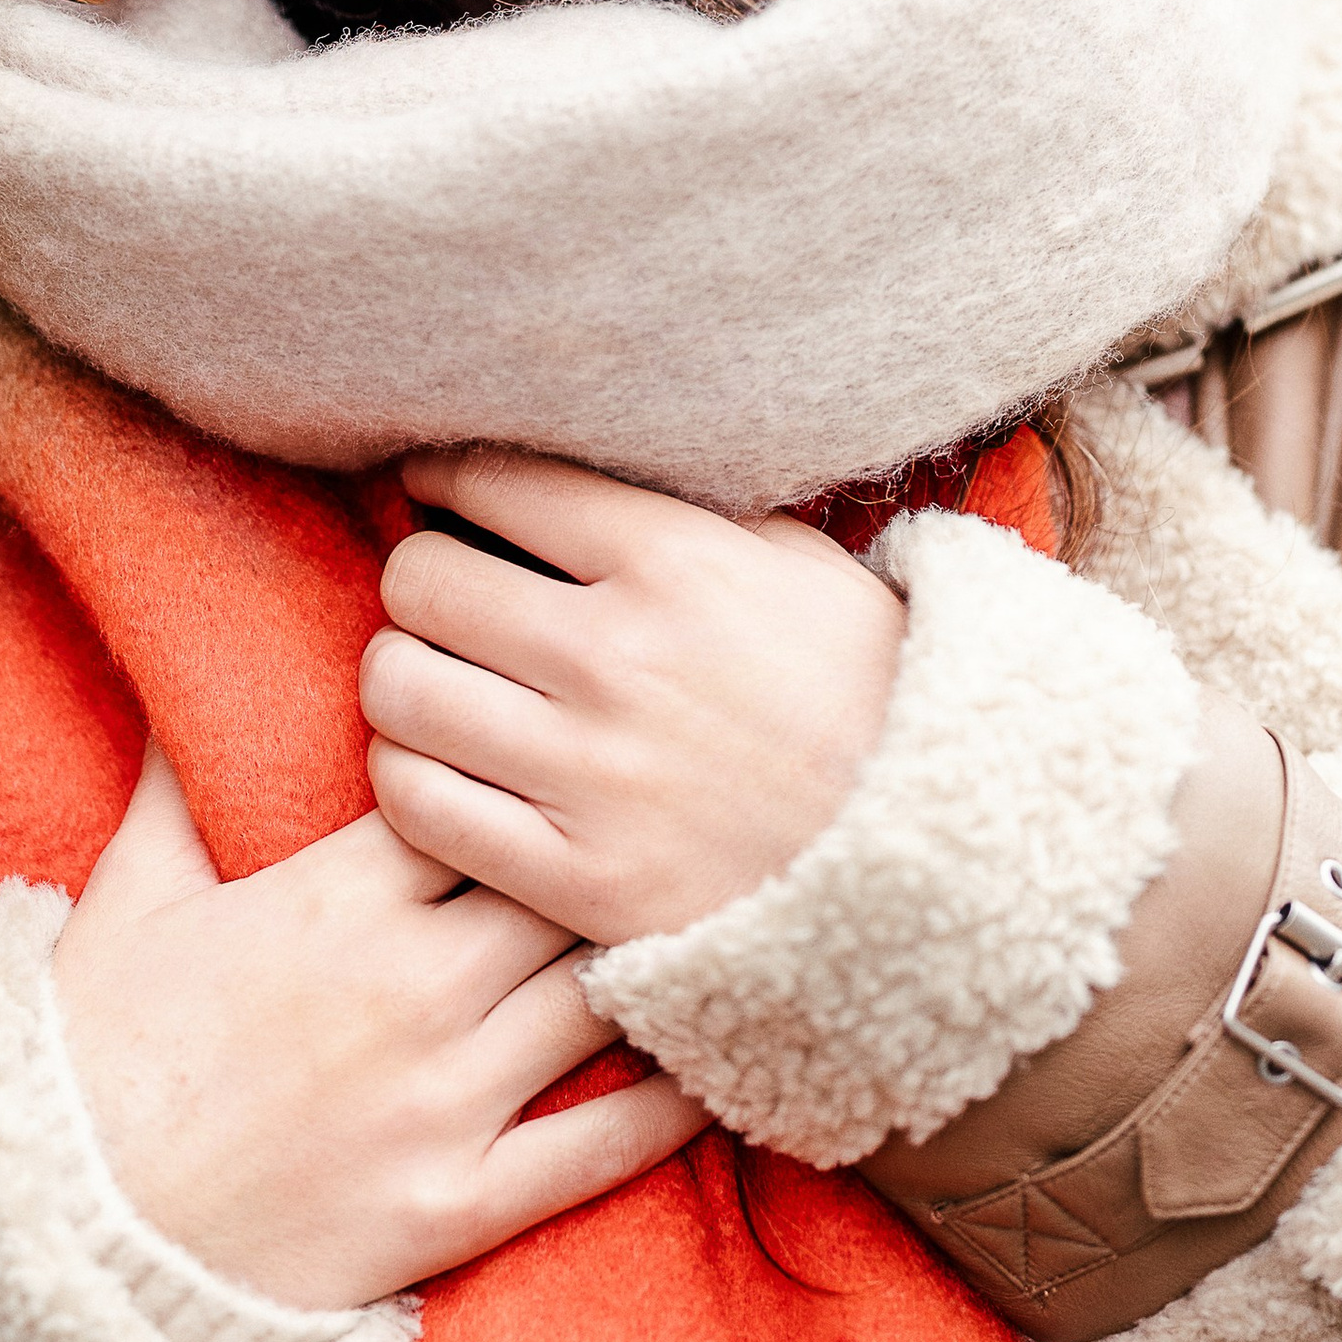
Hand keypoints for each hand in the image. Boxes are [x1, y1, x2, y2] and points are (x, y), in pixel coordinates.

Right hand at [50, 747, 707, 1309]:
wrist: (64, 1241)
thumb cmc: (93, 1057)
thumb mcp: (129, 898)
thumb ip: (178, 785)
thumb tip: (193, 682)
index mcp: (335, 898)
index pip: (477, 795)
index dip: (528, 766)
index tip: (572, 740)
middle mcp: (410, 985)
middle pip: (562, 882)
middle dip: (612, 848)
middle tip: (674, 816)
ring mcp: (443, 1099)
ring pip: (595, 998)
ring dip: (652, 956)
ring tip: (717, 915)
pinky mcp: (458, 1206)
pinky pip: (596, 1151)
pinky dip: (667, 1105)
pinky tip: (718, 1060)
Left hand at [362, 451, 906, 947]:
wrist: (943, 856)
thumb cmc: (861, 690)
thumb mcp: (792, 562)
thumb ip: (673, 510)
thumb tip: (551, 463)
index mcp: (672, 559)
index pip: (488, 481)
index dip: (440, 479)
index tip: (432, 491)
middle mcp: (618, 657)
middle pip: (421, 583)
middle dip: (422, 579)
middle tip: (444, 595)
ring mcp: (591, 773)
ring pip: (399, 689)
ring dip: (404, 676)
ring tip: (437, 679)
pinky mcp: (576, 878)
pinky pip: (415, 806)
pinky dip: (408, 774)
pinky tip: (445, 762)